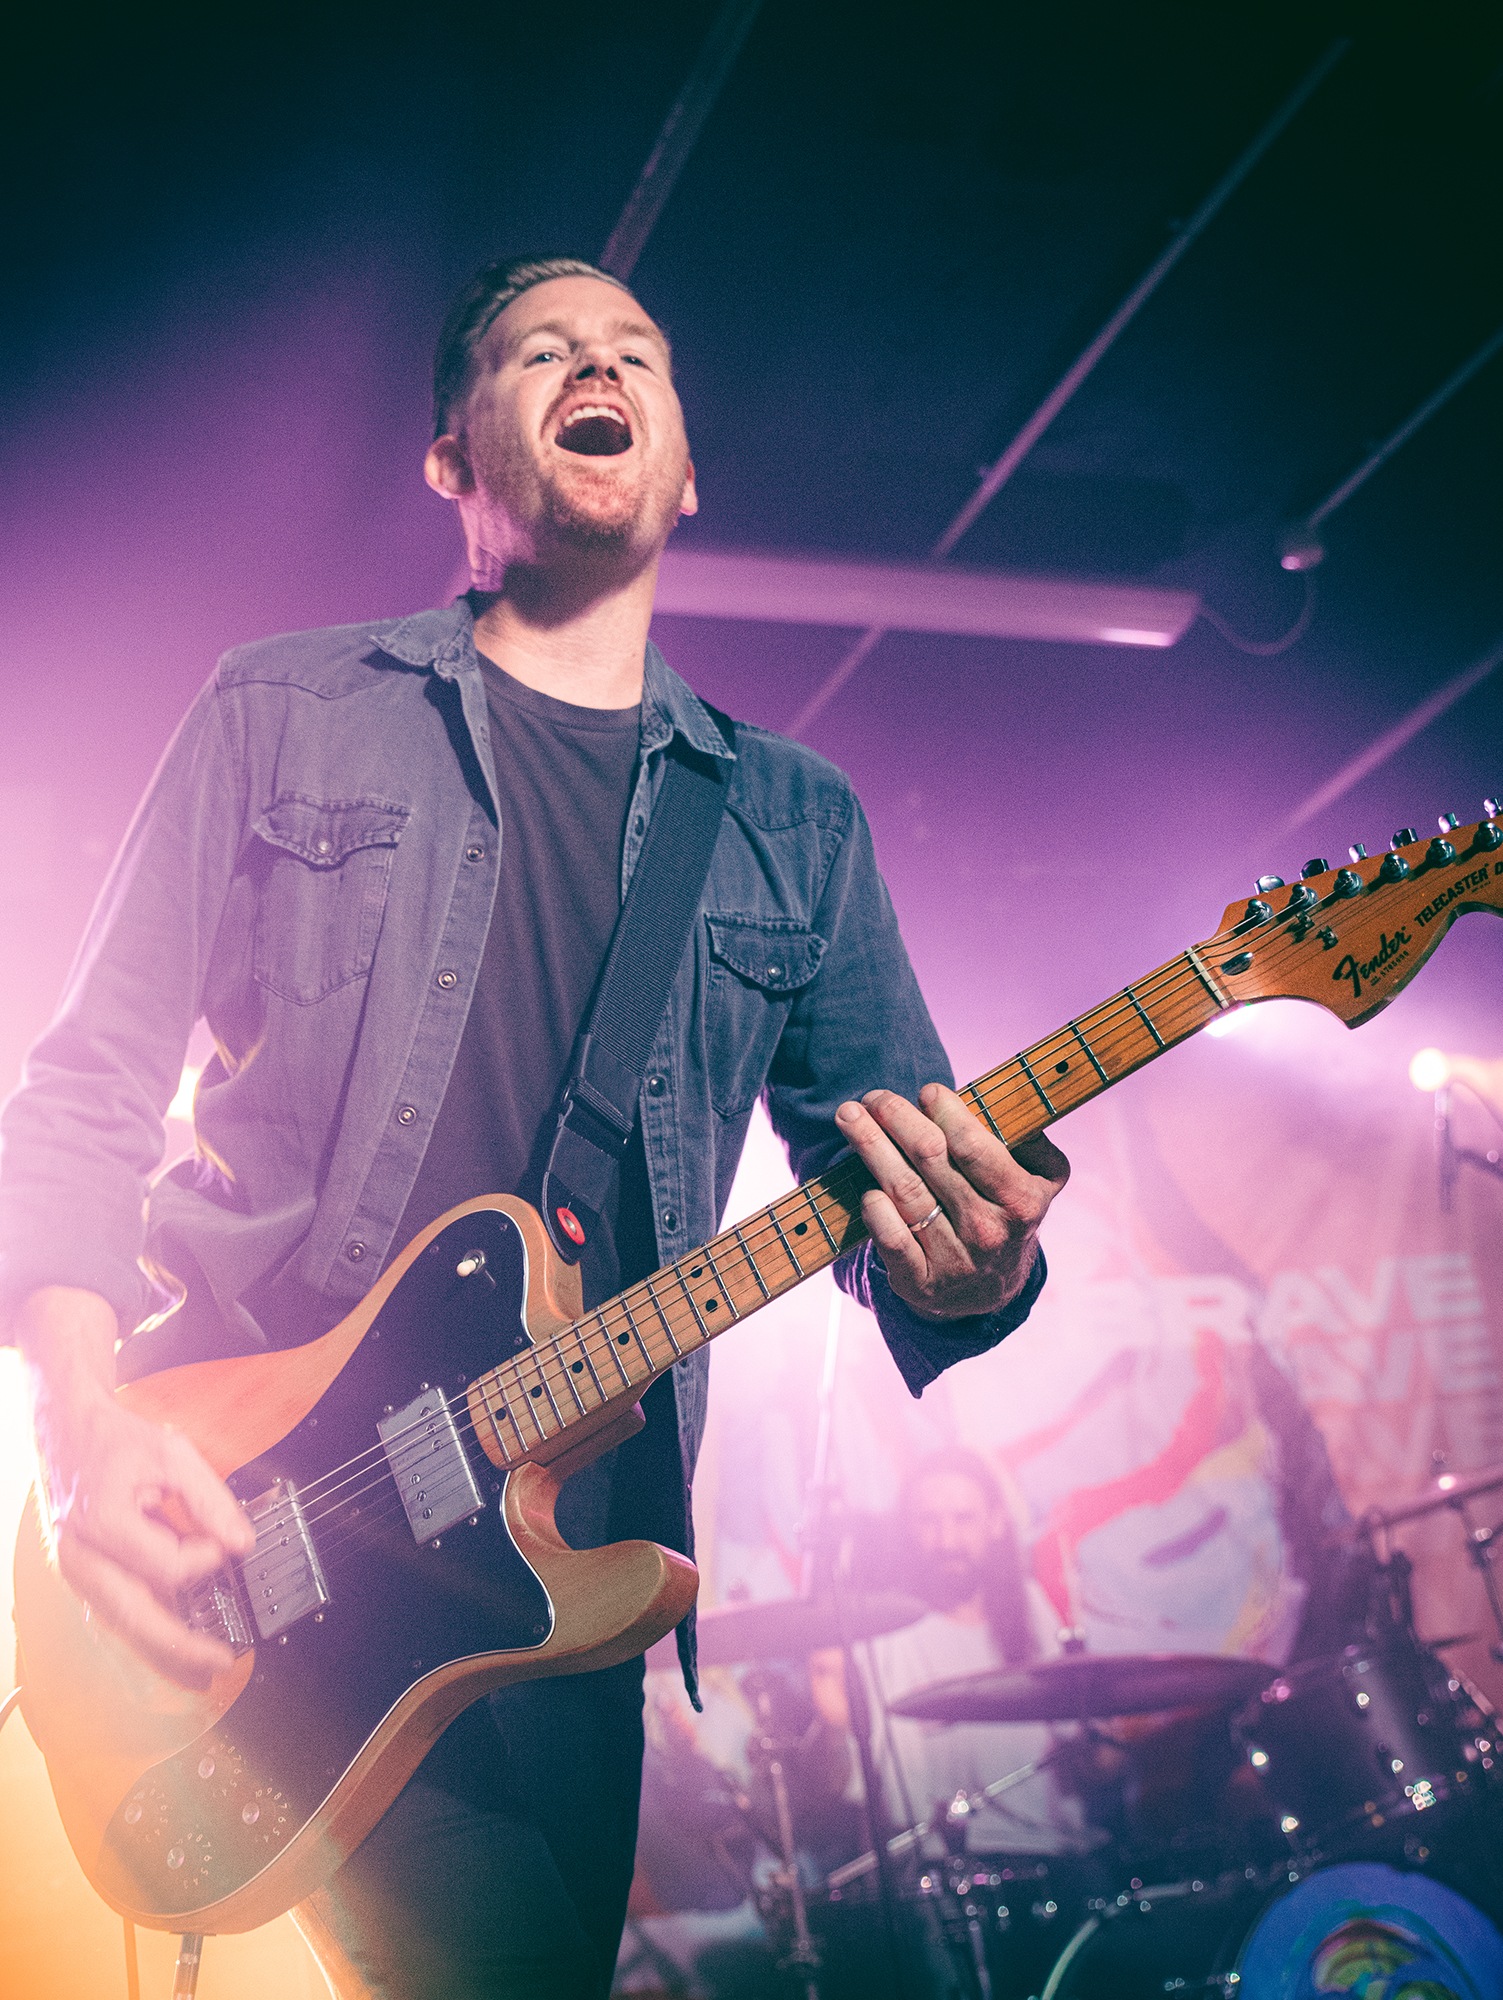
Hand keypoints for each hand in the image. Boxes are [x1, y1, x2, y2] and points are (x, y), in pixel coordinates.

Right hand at [18, 1287, 254, 1689]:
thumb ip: (210, 1499)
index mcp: (101, 1522)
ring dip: (161, 1654)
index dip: (204, 1560)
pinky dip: (145, 1634)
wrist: (66, 1430)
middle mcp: (80, 1556)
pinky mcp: (82, 1575)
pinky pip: (115, 1613)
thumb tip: (241, 1544)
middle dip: (178, 1648)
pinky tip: (173, 1652)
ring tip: (201, 1674)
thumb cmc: (118, 1440)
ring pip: (120, 1625)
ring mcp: (75, 1571)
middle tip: (221, 1663)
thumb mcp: (173, 1453)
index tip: (225, 1545)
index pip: (165, 1566)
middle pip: (133, 1616)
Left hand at [834, 1084, 1067, 1321]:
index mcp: (1020, 1201)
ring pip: (903, 1191)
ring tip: (849, 1116)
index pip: (973, 1146)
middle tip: (874, 1095)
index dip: (945, 1112)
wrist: (992, 1288)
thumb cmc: (1006, 1212)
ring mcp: (952, 1260)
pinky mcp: (919, 1281)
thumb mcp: (1041, 1180)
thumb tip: (1004, 1105)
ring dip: (870, 1146)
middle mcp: (987, 1232)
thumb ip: (1033, 1142)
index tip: (926, 1091)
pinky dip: (874, 1207)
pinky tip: (864, 1183)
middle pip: (929, 1160)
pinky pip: (889, 1237)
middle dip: (896, 1118)